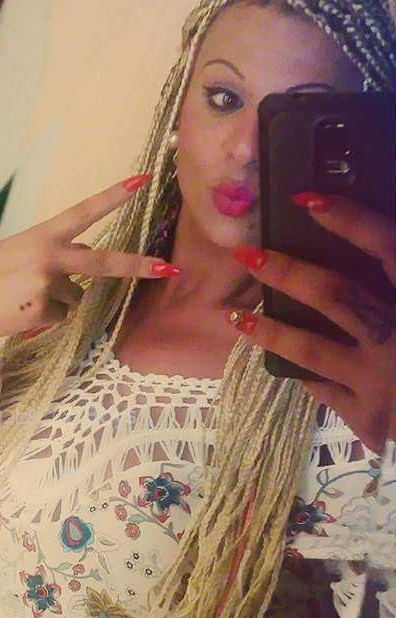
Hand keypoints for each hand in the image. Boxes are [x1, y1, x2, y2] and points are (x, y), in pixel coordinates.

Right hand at [0, 175, 179, 340]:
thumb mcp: (16, 253)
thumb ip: (52, 252)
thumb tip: (87, 257)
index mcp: (41, 235)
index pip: (83, 211)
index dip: (113, 196)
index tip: (141, 181)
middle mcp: (49, 255)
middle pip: (103, 262)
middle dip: (138, 266)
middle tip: (168, 268)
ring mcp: (48, 283)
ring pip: (75, 298)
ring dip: (57, 302)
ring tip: (22, 298)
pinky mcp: (43, 309)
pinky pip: (59, 316)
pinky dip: (43, 318)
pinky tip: (18, 311)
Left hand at [226, 192, 395, 455]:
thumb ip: (395, 277)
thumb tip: (380, 257)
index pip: (387, 249)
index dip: (349, 220)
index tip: (308, 199)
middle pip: (334, 294)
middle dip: (286, 270)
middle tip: (247, 252)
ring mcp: (378, 381)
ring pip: (310, 348)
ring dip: (270, 329)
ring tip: (237, 318)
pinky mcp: (367, 418)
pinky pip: (323, 389)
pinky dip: (301, 372)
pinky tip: (275, 361)